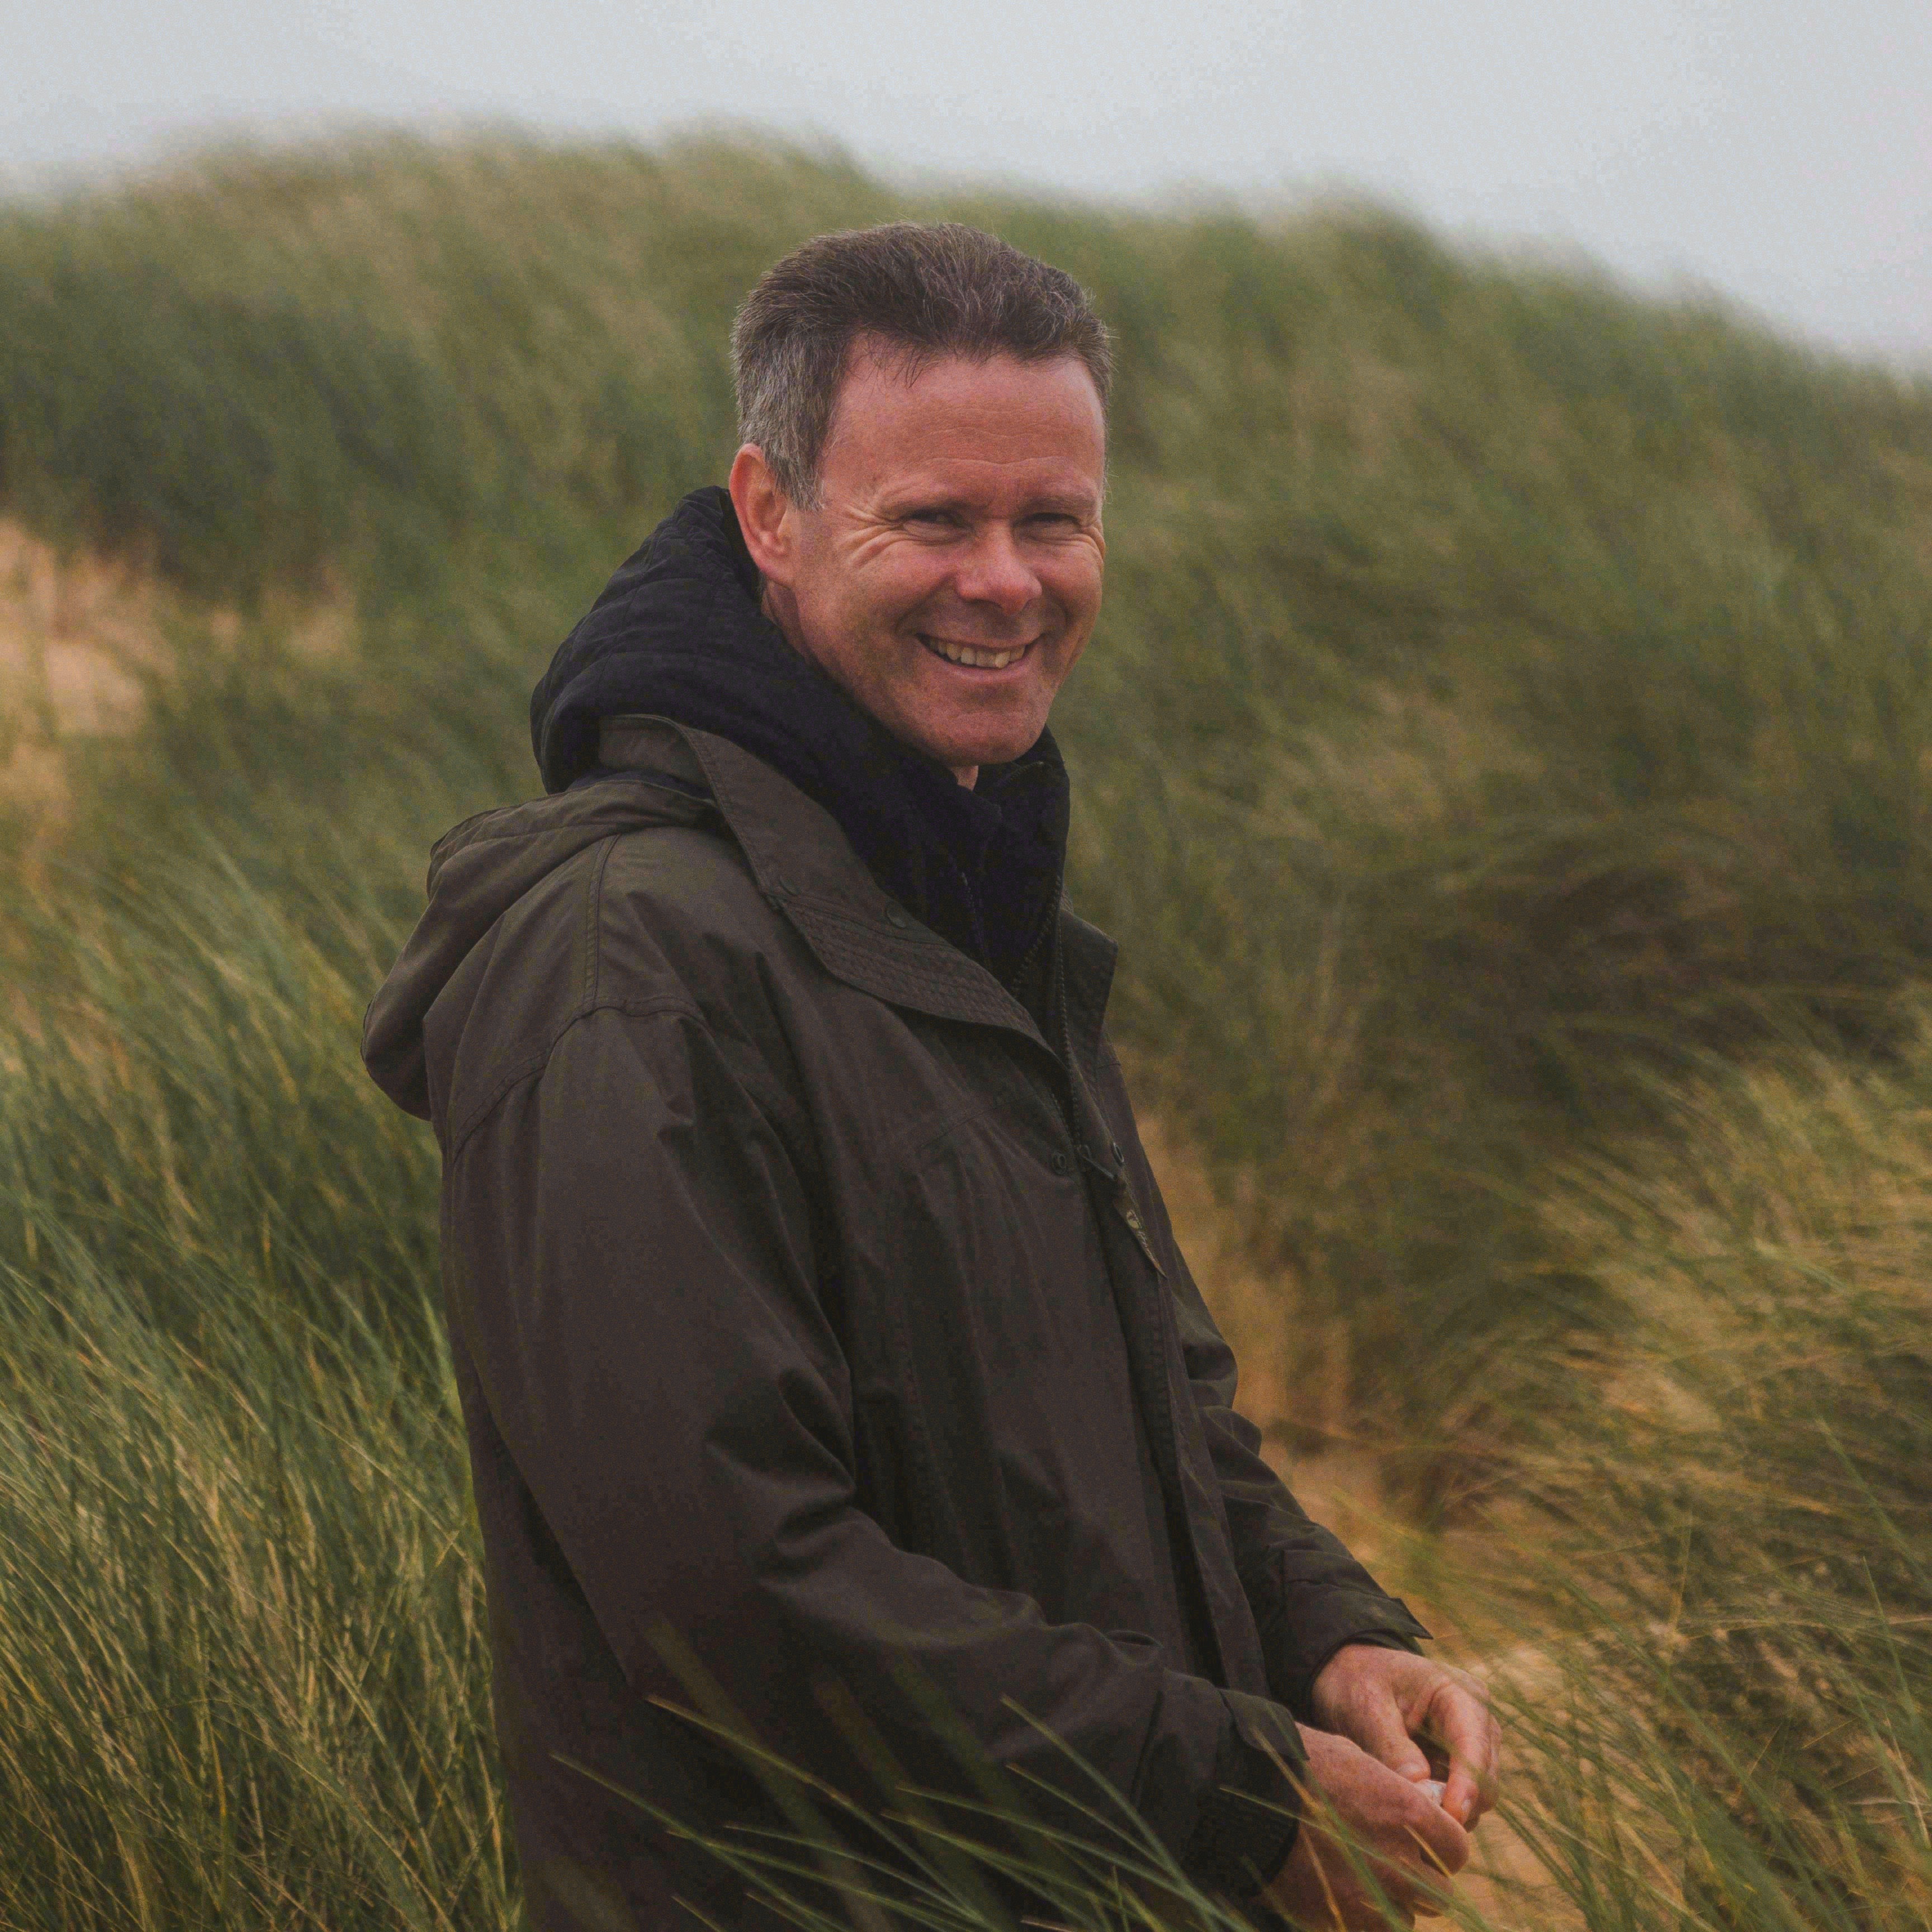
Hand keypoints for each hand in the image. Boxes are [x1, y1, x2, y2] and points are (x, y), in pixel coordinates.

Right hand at [1263, 1725, 1467, 1928]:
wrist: (1245, 1796)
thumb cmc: (1298, 1766)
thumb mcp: (1354, 1760)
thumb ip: (1393, 1790)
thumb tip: (1415, 1803)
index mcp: (1409, 1815)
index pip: (1456, 1850)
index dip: (1442, 1847)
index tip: (1425, 1843)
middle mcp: (1401, 1861)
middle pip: (1438, 1892)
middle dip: (1420, 1879)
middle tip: (1392, 1863)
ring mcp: (1373, 1897)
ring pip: (1408, 1916)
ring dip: (1393, 1902)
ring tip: (1363, 1879)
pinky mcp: (1345, 1920)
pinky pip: (1376, 1930)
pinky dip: (1366, 1919)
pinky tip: (1344, 1896)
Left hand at [1309, 1645, 1500, 1830]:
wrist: (1352, 1678)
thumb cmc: (1359, 1681)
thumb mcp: (1366, 1705)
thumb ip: (1392, 1745)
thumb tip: (1420, 1787)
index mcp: (1460, 1693)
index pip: (1474, 1745)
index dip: (1467, 1784)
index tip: (1450, 1816)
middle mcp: (1477, 1722)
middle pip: (1485, 1779)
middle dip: (1457, 1804)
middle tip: (1415, 1819)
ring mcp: (1473, 1747)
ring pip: (1478, 1797)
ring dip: (1448, 1811)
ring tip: (1406, 1810)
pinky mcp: (1460, 1768)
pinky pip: (1462, 1801)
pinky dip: (1441, 1810)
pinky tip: (1410, 1806)